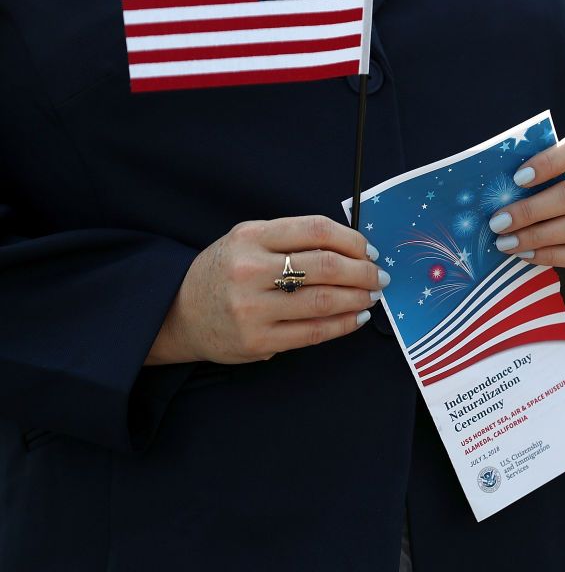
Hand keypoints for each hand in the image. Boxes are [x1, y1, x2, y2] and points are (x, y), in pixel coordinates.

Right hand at [147, 215, 386, 364]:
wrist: (177, 313)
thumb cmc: (224, 272)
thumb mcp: (248, 241)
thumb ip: (292, 238)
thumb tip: (353, 248)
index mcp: (251, 237)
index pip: (317, 229)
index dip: (353, 239)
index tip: (369, 250)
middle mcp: (250, 270)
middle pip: (327, 265)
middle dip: (364, 271)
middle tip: (379, 276)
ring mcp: (252, 308)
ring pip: (324, 300)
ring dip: (359, 298)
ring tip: (372, 296)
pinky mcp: (257, 341)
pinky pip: (314, 332)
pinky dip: (344, 324)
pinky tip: (356, 317)